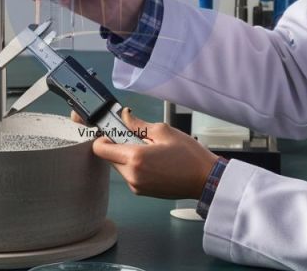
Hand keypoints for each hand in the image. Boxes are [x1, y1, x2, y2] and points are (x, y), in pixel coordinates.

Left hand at [91, 108, 220, 199]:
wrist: (205, 180)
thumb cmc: (189, 156)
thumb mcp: (164, 132)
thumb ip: (139, 124)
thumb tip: (125, 116)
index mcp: (135, 158)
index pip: (101, 149)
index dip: (103, 138)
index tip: (112, 131)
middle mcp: (132, 175)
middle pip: (109, 157)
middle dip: (118, 146)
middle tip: (138, 138)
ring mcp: (136, 186)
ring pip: (120, 166)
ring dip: (127, 157)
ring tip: (150, 150)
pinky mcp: (142, 192)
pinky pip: (130, 175)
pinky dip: (135, 167)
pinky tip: (154, 162)